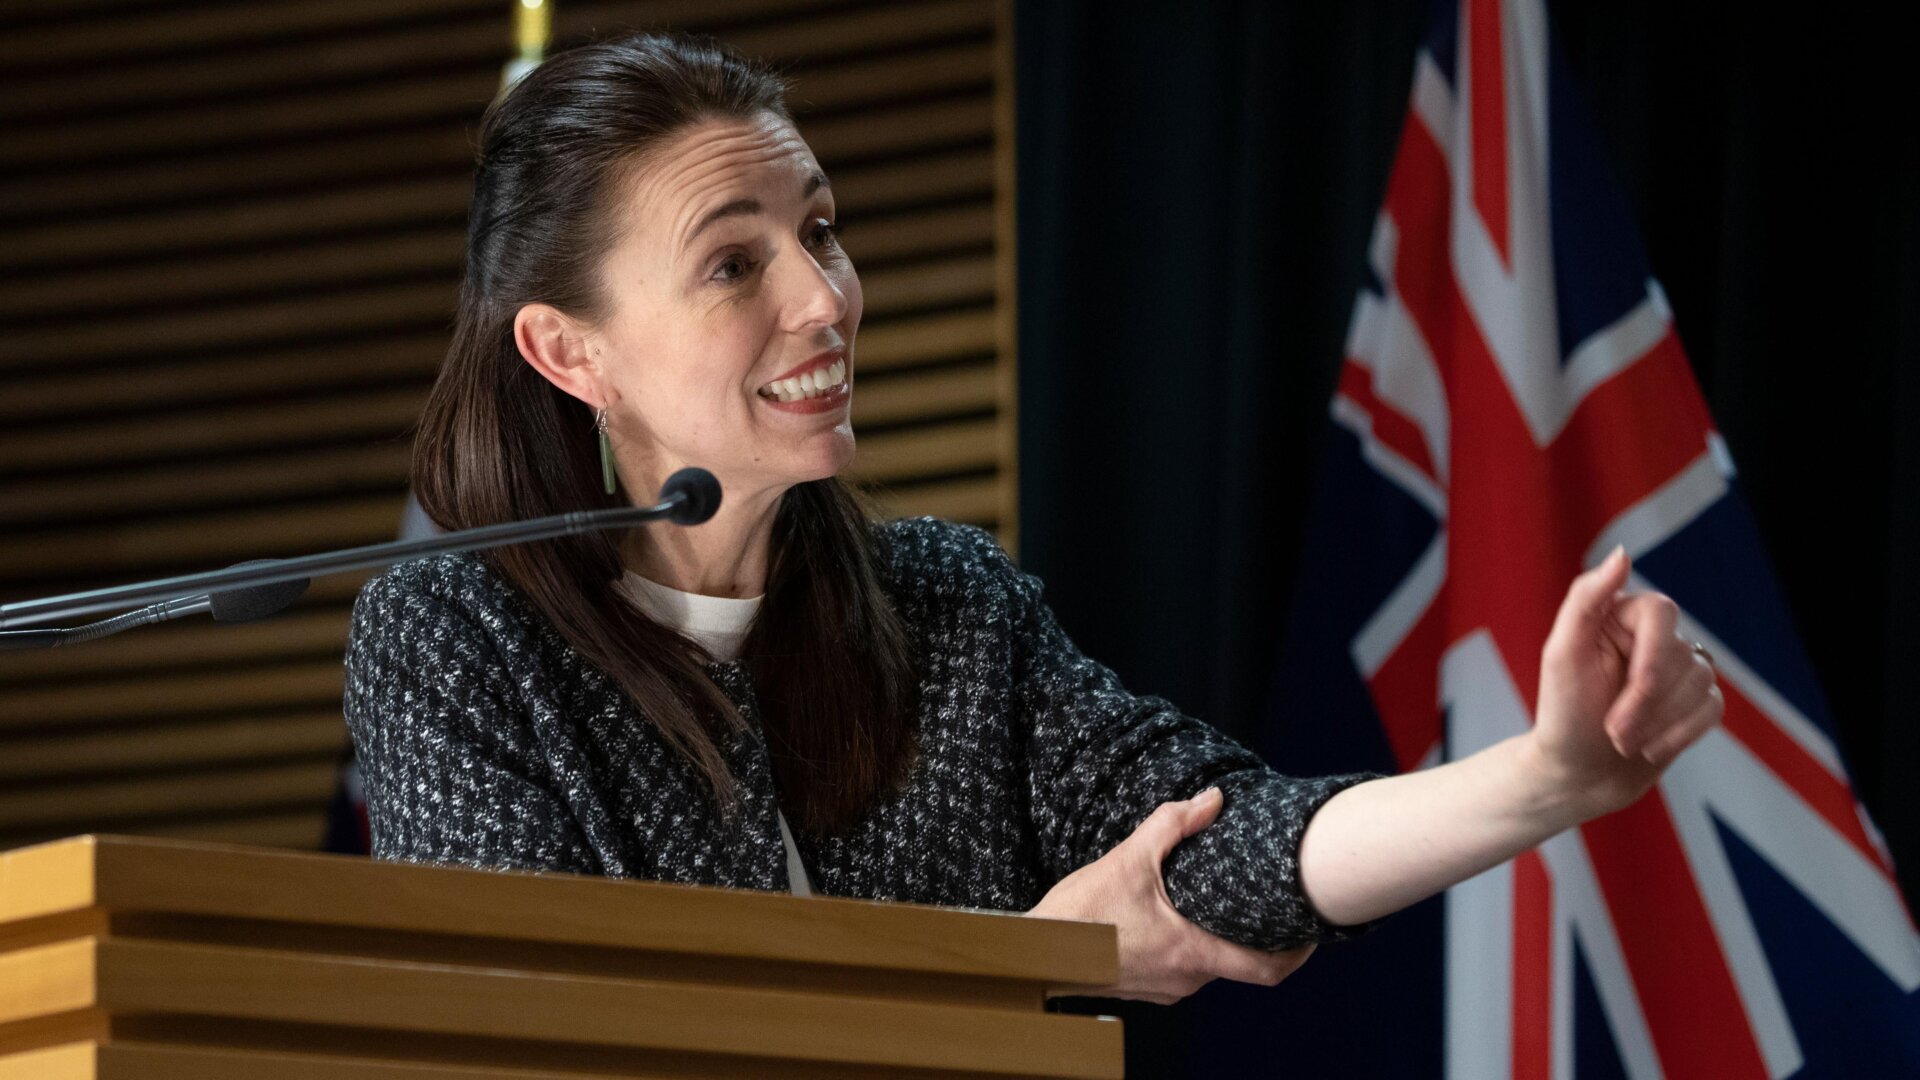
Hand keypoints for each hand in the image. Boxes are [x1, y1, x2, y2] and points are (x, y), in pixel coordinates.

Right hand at [1027, 788, 1314, 1004]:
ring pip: (1213, 962)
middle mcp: (1185, 979)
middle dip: (1258, 931)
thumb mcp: (1127, 859)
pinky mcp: (1146, 985)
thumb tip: (1213, 799)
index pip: (1268, 969)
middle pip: (1242, 962)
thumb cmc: (1078, 915)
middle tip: (1272, 900)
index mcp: (1192, 953)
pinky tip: (1182, 913)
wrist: (1033, 952)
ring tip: (1224, 898)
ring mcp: (1166, 987)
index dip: (1299, 951)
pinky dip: (1195, 941)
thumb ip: (1172, 825)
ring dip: (1222, 934)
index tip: (1314, 928)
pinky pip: (1185, 965)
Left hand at [1531, 546, 1723, 817]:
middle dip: (1648, 702)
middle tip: (1613, 732)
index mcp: (1618, 616)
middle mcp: (1651, 636)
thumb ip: (1586, 598)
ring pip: (1701, 683)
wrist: (1574, 775)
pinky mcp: (1692, 702)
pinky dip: (1681, 734)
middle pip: (1681, 654)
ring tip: (1623, 743)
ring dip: (1661, 723)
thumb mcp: (1561, 654)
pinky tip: (1649, 749)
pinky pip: (1713, 708)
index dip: (1653, 656)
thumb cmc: (1561, 714)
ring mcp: (1676, 669)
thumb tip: (1623, 554)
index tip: (1634, 692)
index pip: (1661, 613)